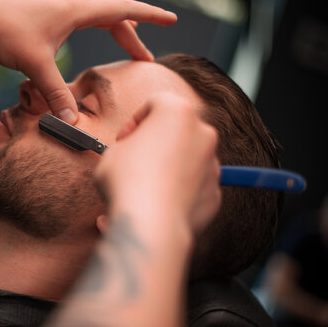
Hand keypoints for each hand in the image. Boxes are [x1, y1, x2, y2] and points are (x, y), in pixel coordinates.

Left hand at [0, 0, 176, 123]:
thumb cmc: (5, 30)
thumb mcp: (35, 65)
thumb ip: (56, 93)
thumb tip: (71, 121)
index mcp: (76, 11)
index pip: (123, 11)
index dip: (150, 17)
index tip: (172, 20)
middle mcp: (71, 3)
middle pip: (113, 14)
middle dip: (133, 34)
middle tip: (144, 58)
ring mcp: (59, 4)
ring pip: (97, 11)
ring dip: (115, 25)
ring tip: (126, 42)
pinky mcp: (47, 10)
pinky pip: (81, 12)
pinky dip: (95, 22)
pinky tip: (87, 34)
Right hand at [94, 93, 220, 235]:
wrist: (149, 224)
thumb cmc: (127, 182)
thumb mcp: (112, 152)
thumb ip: (129, 145)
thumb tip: (133, 155)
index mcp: (178, 112)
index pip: (155, 104)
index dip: (133, 122)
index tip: (123, 140)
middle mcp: (202, 134)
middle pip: (176, 131)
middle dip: (155, 143)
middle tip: (133, 160)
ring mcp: (213, 165)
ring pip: (186, 159)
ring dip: (167, 168)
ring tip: (142, 187)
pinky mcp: (215, 193)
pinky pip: (193, 187)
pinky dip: (178, 192)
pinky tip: (155, 204)